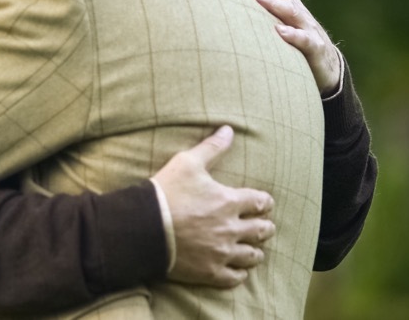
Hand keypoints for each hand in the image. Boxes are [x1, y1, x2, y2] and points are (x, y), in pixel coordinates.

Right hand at [152, 126, 275, 287]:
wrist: (143, 227)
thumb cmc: (166, 192)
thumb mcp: (187, 162)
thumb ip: (211, 147)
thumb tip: (228, 129)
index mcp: (229, 201)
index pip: (260, 202)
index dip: (265, 202)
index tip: (265, 203)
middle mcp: (231, 228)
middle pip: (261, 230)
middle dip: (265, 227)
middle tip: (264, 226)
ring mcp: (221, 252)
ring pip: (252, 256)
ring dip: (255, 250)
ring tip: (254, 249)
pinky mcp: (209, 272)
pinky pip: (234, 278)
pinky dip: (239, 273)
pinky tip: (238, 270)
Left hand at [234, 0, 340, 92]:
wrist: (328, 65)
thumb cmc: (296, 39)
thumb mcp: (279, 20)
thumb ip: (264, 4)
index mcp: (286, 2)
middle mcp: (296, 10)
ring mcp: (306, 27)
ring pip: (290, 11)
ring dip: (272, 2)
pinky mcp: (314, 46)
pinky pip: (303, 39)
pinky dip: (292, 34)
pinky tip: (279, 31)